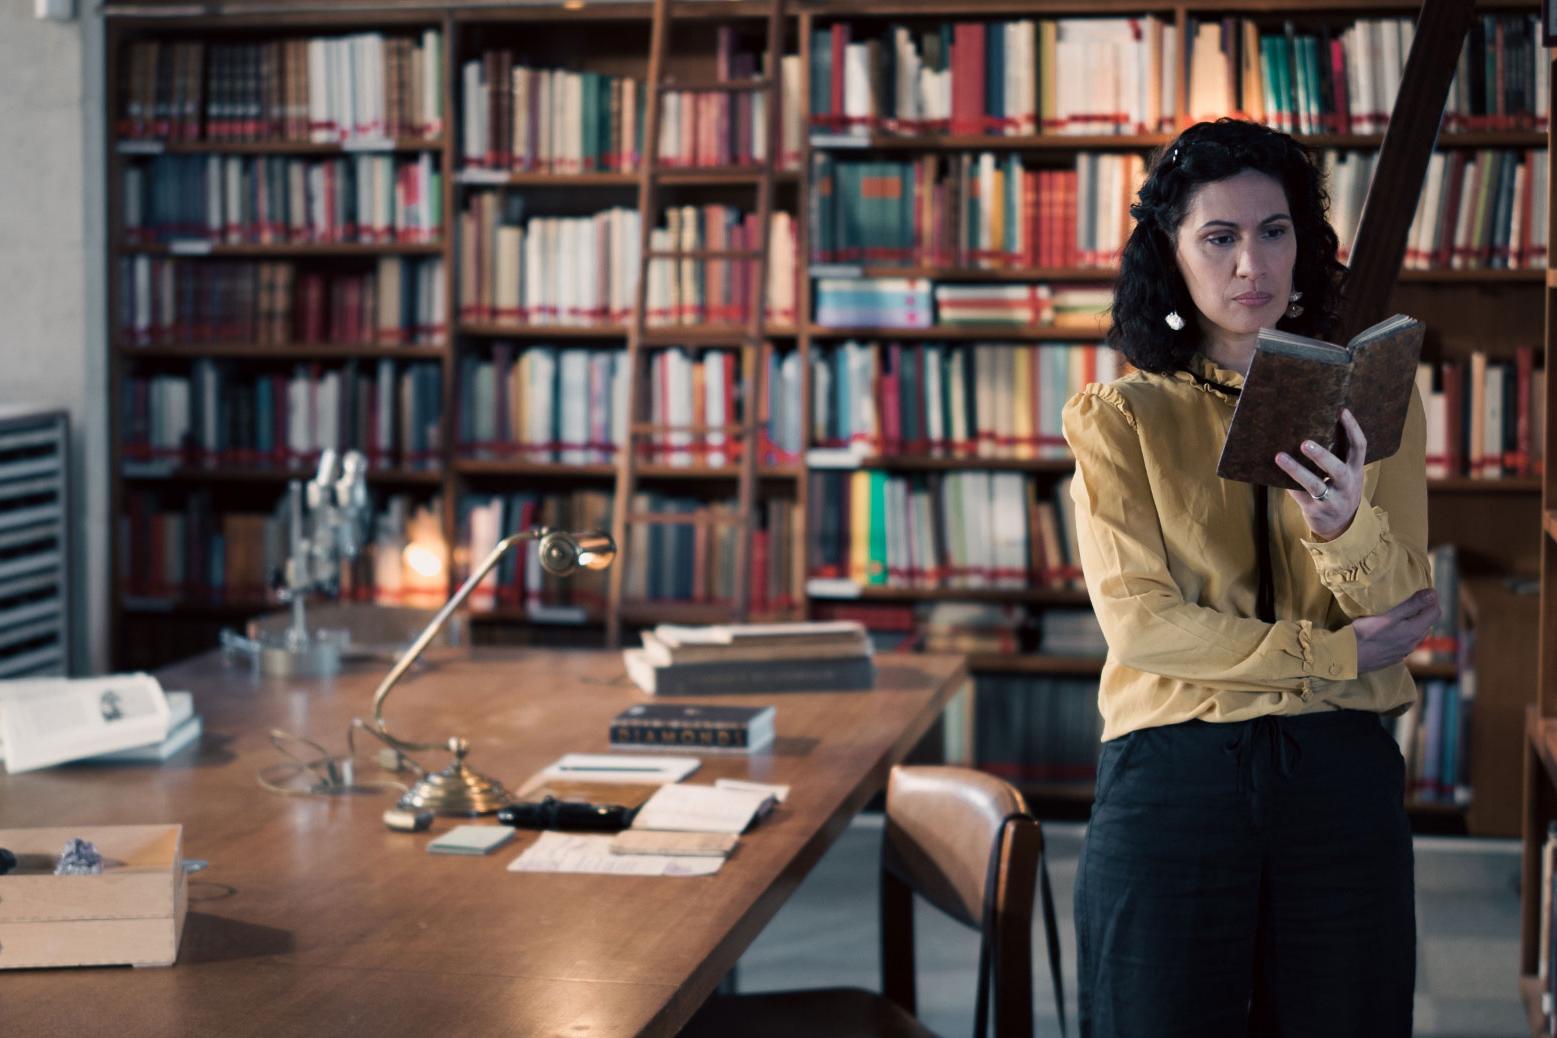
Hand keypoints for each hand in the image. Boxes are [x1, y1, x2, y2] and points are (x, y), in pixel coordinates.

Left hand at [1275, 408, 1366, 540]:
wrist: (1340, 526)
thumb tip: (1309, 428)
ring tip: (1280, 457)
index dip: (1353, 428)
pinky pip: (1299, 495)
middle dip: (1321, 456)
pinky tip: (1274, 474)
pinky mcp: (1316, 510)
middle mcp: (1347, 485)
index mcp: (1355, 471)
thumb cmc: (1338, 491)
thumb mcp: (1345, 476)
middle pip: (1337, 469)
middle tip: (1304, 443)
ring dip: (1296, 470)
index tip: (1342, 411)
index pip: (1359, 447)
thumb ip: (1336, 457)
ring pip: (1314, 484)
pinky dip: (1288, 484)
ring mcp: (1332, 500)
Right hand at [1351, 588, 1439, 673]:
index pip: (1435, 612)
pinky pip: (1406, 641)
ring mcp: (1404, 651)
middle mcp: (1413, 642)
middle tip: (1409, 598)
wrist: (1347, 657)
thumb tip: (1433, 594)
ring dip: (1413, 622)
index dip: (1431, 600)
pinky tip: (1391, 630)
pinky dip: (1404, 632)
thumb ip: (1411, 605)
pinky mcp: (1394, 657)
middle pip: (1427, 622)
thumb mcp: (1388, 616)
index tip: (1420, 590)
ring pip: (1416, 633)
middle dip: (1423, 610)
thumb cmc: (1365, 634)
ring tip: (1400, 612)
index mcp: (1415, 630)